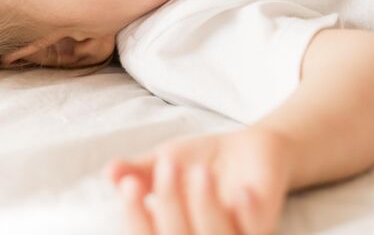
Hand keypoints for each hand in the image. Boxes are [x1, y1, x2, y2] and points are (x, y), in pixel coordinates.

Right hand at [107, 126, 289, 234]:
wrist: (249, 148)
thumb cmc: (201, 161)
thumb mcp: (166, 161)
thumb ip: (140, 170)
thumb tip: (109, 171)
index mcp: (172, 233)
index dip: (136, 220)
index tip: (129, 187)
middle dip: (170, 206)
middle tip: (167, 165)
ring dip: (207, 208)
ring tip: (200, 171)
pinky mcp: (264, 226)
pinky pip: (256, 229)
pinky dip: (248, 214)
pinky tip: (242, 190)